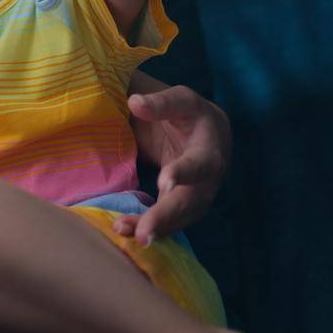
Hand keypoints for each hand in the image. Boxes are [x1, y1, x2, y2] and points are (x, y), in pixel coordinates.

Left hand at [118, 84, 230, 245]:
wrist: (208, 133)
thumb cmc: (190, 114)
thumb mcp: (180, 100)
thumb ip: (161, 103)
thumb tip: (135, 102)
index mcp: (209, 150)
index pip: (199, 163)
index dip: (183, 173)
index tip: (165, 182)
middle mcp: (207, 180)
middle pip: (189, 202)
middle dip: (166, 216)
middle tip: (144, 232)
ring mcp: (197, 197)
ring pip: (179, 219)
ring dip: (154, 228)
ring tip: (124, 232)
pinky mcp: (182, 207)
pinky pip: (169, 223)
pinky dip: (150, 229)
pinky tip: (125, 232)